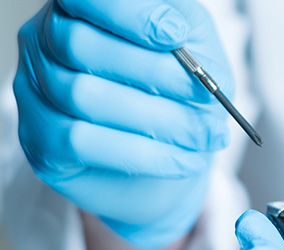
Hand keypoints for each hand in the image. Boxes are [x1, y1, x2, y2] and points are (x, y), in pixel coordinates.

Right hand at [14, 0, 233, 249]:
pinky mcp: (41, 138)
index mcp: (84, 9)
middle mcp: (46, 40)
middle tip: (208, 101)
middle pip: (80, 45)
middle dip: (156, 75)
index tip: (176, 36)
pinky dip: (143, 153)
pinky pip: (81, 141)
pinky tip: (185, 160)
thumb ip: (189, 40)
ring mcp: (35, 88)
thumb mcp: (197, 55)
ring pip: (83, 95)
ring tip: (205, 136)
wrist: (172, 154)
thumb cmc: (179, 93)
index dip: (130, 14)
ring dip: (159, 120)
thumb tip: (174, 35)